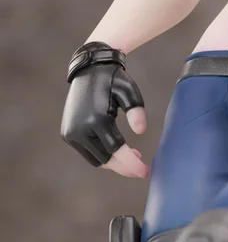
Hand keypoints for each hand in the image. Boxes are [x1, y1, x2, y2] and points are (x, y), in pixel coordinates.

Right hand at [61, 43, 149, 178]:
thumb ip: (136, 111)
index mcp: (96, 119)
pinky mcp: (67, 133)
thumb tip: (141, 132)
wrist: (89, 68)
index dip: (132, 164)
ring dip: (114, 162)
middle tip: (142, 167)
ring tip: (133, 155)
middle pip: (106, 159)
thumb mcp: (129, 91)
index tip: (145, 173)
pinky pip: (88, 152)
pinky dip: (103, 154)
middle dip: (125, 166)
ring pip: (96, 159)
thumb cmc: (114, 79)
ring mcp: (71, 133)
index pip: (116, 150)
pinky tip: (117, 149)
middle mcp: (80, 129)